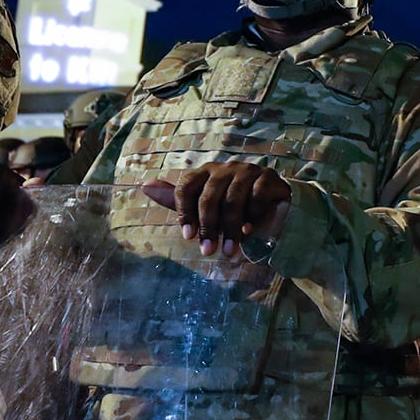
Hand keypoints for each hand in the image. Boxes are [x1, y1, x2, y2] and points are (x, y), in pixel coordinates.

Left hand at [145, 162, 290, 259]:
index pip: (186, 187)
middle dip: (209, 227)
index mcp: (206, 173)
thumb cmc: (235, 210)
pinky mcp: (268, 177)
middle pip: (209, 196)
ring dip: (231, 229)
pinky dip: (253, 217)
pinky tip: (250, 230)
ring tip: (230, 251)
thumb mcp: (203, 207)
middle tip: (209, 251)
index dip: (185, 213)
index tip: (188, 237)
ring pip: (233, 199)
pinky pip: (256, 197)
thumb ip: (177, 199)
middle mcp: (225, 168)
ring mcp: (248, 170)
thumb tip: (145, 186)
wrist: (274, 209)